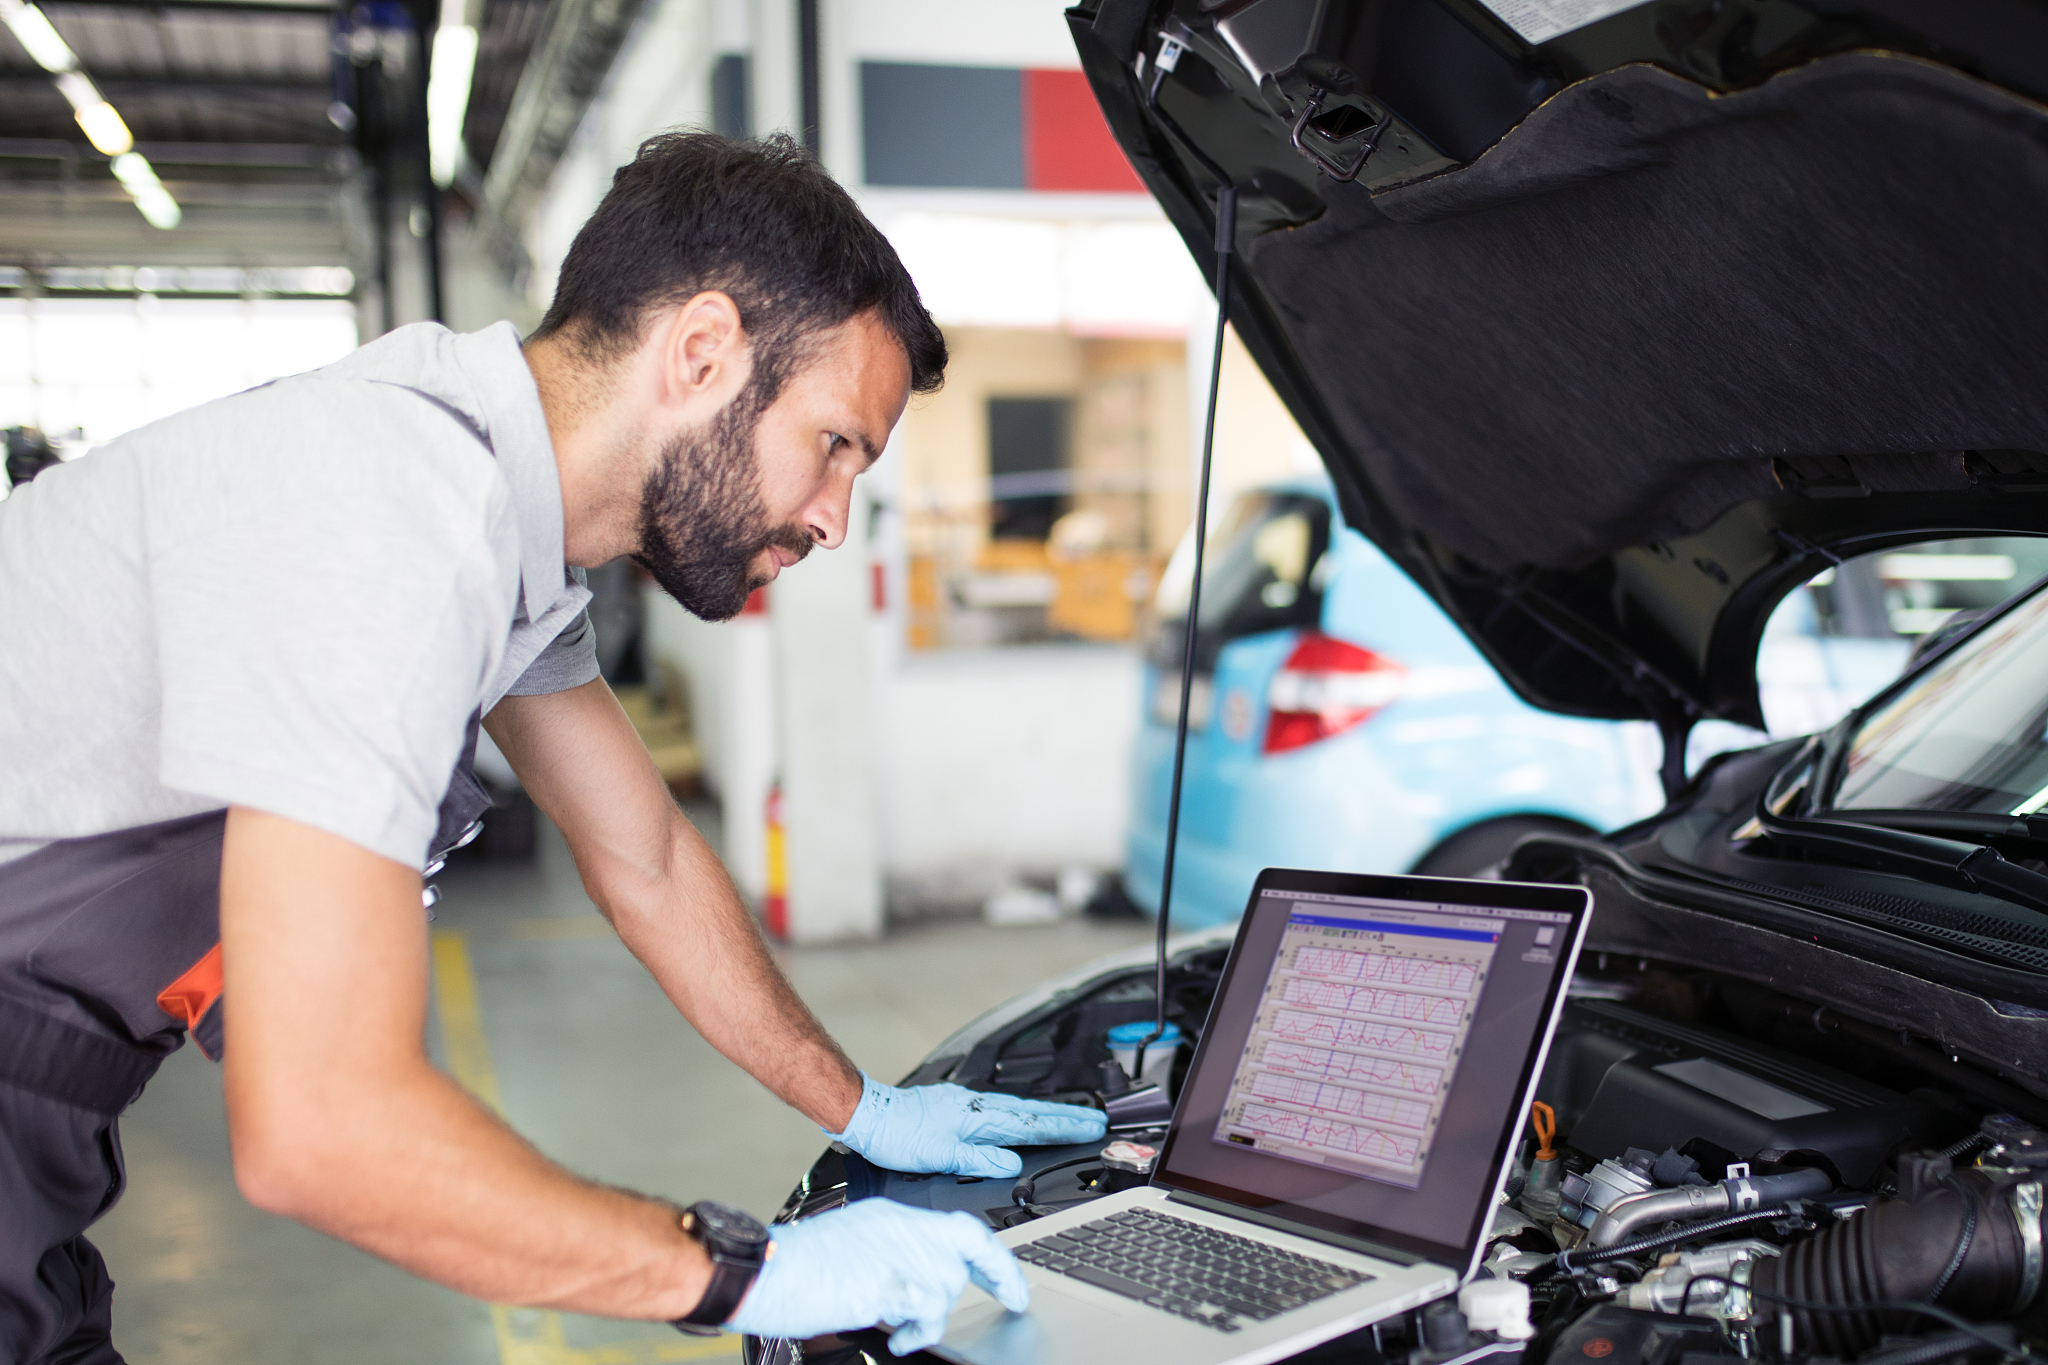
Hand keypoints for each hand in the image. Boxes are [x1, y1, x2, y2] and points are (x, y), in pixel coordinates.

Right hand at [726, 1198, 1027, 1354]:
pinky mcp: (889, 1283)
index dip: (997, 1258)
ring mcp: (898, 1254)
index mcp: (896, 1216)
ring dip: (930, 1319)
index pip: (965, 1229)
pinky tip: (897, 1336)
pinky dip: (916, 1331)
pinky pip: (927, 1311)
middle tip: (1009, 1301)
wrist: (770, 1268)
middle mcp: (904, 1229)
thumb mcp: (857, 1242)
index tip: (1015, 1284)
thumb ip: (893, 1253)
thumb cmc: (800, 1263)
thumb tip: (916, 1284)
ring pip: (947, 1291)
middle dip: (979, 1288)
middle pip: (962, 1260)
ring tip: (902, 1327)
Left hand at [829, 1074, 1107, 1177]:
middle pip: (1030, 1112)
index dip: (1062, 1128)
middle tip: (1094, 1119)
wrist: (867, 1114)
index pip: (1030, 1124)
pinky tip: (1019, 1118)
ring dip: (1044, 1115)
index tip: (1091, 1127)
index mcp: (976, 1117)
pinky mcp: (954, 1106)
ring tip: (1069, 1119)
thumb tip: (1010, 1164)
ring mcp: (965, 1104)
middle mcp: (974, 1106)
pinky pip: (998, 1109)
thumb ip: (978, 1159)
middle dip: (1064, 1118)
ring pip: (1015, 1109)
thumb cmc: (896, 1134)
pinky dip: (1019, 1113)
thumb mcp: (939, 1155)